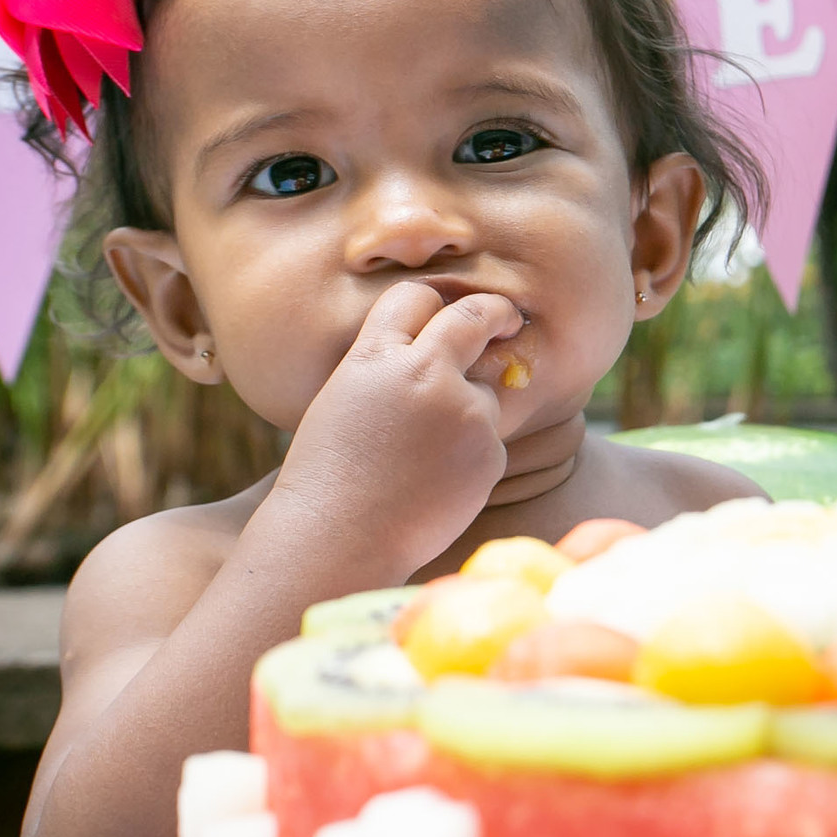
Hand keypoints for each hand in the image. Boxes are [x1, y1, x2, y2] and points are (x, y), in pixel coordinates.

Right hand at [274, 281, 522, 574]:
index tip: (449, 311)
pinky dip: (472, 458)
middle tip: (507, 318)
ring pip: (485, 393)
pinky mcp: (489, 449)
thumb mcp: (344, 399)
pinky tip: (434, 484)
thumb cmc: (329, 477)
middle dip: (496, 312)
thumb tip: (436, 350)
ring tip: (422, 460)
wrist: (340, 539)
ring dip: (468, 413)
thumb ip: (387, 368)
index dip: (431, 305)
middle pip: (474, 316)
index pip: (416, 297)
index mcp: (375, 356)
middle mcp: (423, 371)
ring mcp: (462, 409)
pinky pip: (490, 441)